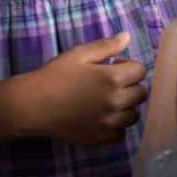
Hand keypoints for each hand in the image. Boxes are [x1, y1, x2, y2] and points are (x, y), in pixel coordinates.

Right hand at [25, 32, 147, 145]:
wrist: (35, 104)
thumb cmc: (56, 75)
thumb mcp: (79, 53)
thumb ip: (106, 45)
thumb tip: (127, 36)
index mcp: (112, 78)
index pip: (140, 71)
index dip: (128, 65)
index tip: (114, 65)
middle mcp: (115, 102)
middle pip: (141, 94)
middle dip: (130, 85)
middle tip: (110, 82)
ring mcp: (109, 123)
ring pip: (133, 115)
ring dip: (126, 106)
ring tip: (108, 100)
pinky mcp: (100, 139)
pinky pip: (121, 134)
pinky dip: (117, 125)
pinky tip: (103, 117)